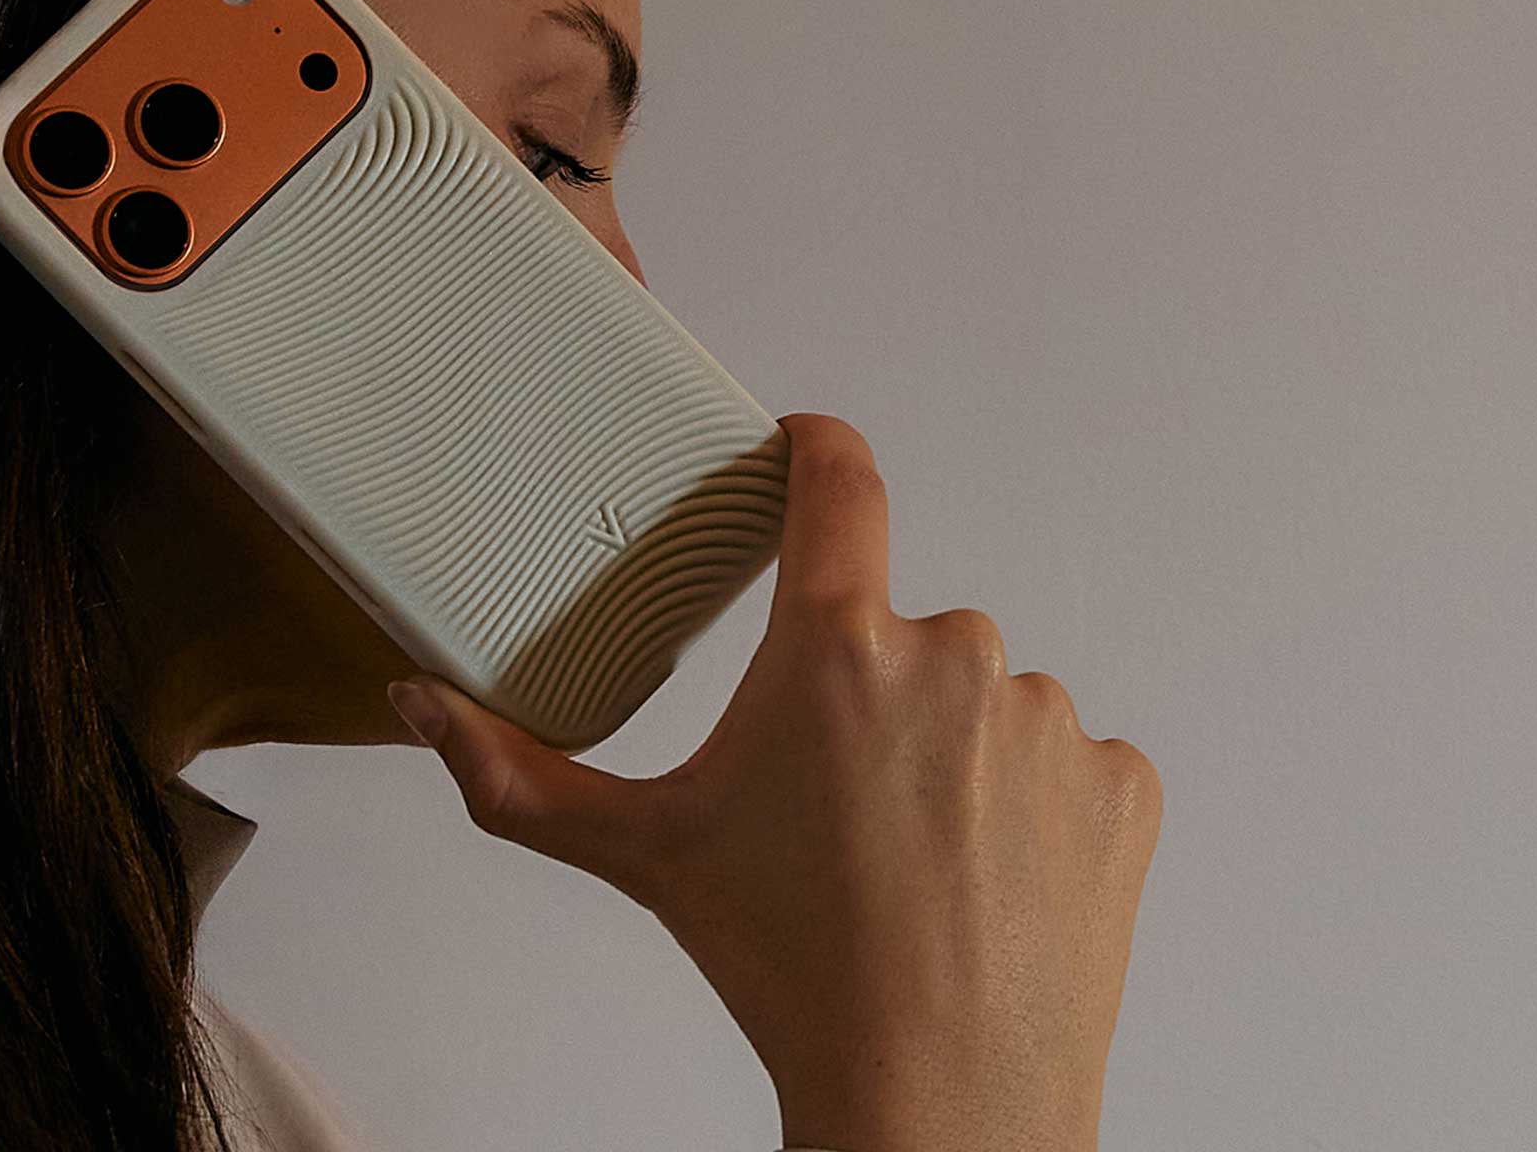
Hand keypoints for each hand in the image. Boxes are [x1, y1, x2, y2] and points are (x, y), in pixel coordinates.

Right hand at [387, 413, 1162, 1151]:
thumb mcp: (639, 855)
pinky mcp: (1120, 783)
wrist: (938, 1098)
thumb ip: (513, 772)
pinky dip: (1029, 805)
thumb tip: (415, 704)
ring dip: (950, 750)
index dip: (813, 449)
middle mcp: (956, 653)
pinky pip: (1064, 759)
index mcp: (835, 646)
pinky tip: (984, 879)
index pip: (837, 476)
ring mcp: (1050, 718)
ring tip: (910, 857)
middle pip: (899, 625)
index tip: (801, 453)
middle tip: (831, 799)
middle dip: (865, 691)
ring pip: (984, 696)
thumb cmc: (789, 969)